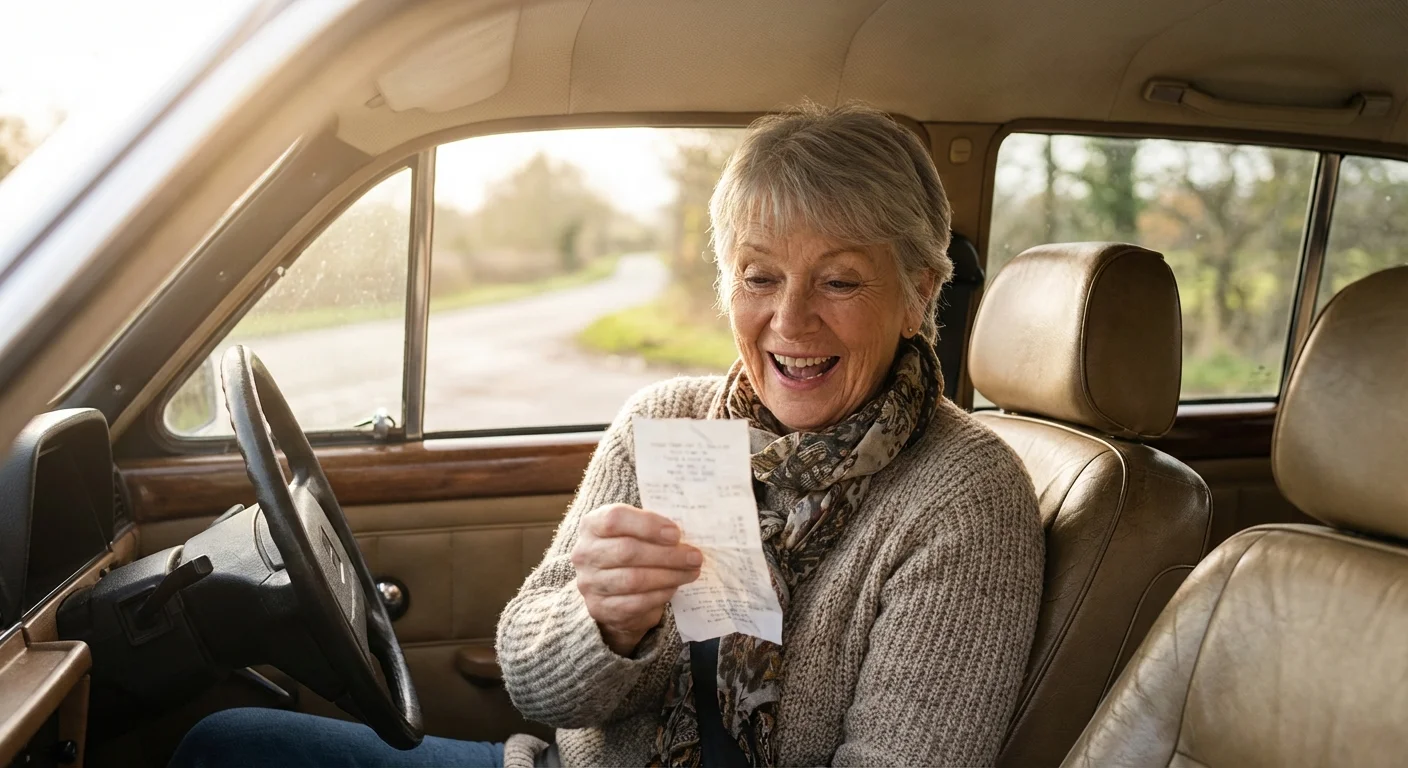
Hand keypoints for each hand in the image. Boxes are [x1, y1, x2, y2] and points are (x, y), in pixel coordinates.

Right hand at [572, 504, 701, 655]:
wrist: (612, 590)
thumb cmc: (630, 550)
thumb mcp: (636, 531)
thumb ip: (653, 527)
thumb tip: (685, 535)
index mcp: (591, 525)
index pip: (615, 519)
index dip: (648, 525)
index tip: (676, 534)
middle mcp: (584, 553)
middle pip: (627, 551)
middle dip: (667, 555)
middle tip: (694, 557)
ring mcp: (589, 583)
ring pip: (634, 579)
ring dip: (669, 576)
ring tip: (691, 572)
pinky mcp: (600, 608)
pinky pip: (635, 602)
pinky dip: (660, 595)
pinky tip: (674, 587)